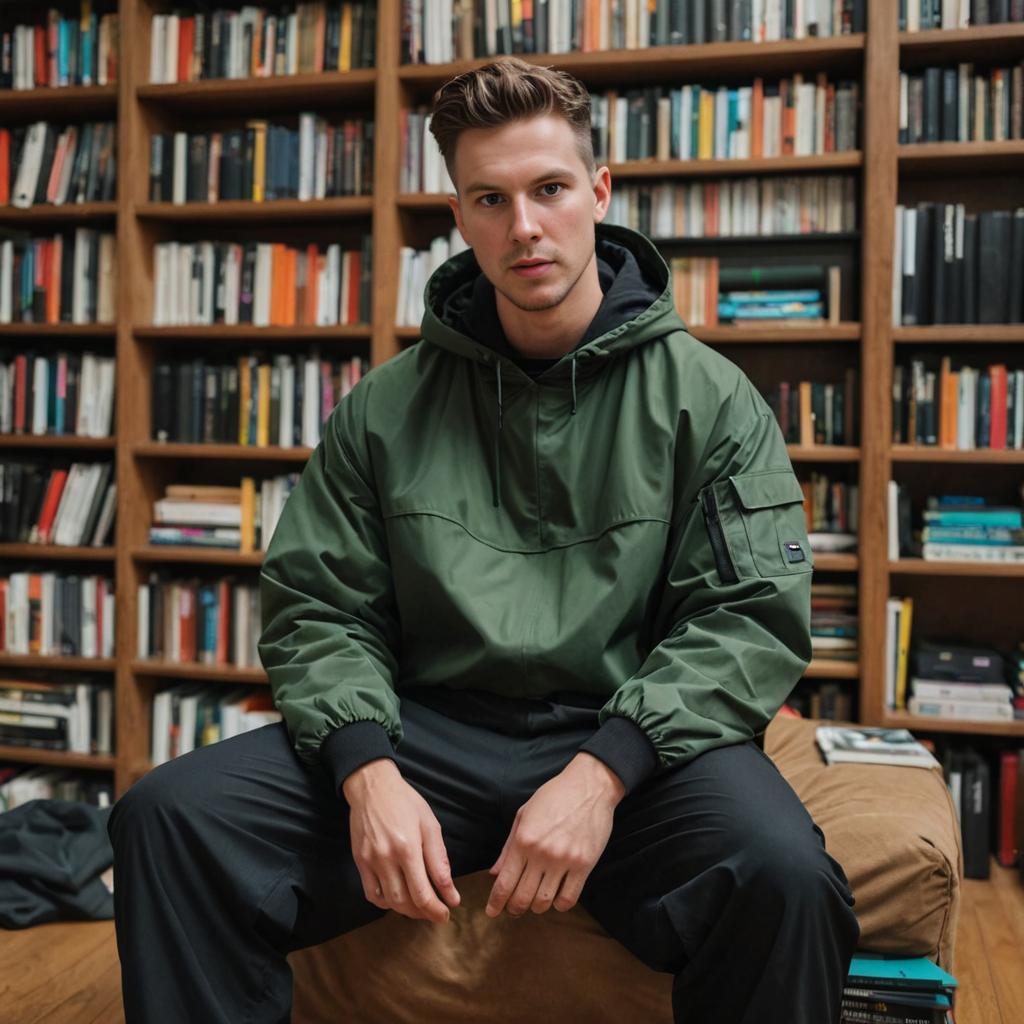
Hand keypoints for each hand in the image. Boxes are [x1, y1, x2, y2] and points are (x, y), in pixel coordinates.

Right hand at [342, 758, 460, 922]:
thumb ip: (440, 860)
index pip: (422, 893)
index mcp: (408, 848)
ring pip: (388, 902)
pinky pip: (371, 894)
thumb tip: (450, 893)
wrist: (373, 787)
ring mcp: (370, 861)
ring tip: (420, 907)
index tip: (447, 913)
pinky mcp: (359, 861)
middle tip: (437, 912)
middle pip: (405, 902)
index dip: (436, 909)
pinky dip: (386, 903)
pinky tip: (398, 898)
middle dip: (424, 913)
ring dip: (406, 910)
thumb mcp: (430, 825)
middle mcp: (386, 858)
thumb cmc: (406, 802)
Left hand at [485, 753, 624, 918]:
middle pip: (522, 897)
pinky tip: (555, 898)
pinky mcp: (584, 865)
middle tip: (512, 910)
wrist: (589, 786)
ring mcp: (564, 860)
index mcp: (523, 840)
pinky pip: (568, 899)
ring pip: (544, 902)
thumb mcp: (523, 815)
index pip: (504, 883)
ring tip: (534, 902)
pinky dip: (559, 905)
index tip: (491, 912)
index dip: (496, 902)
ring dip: (536, 907)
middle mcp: (541, 853)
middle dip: (513, 908)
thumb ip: (508, 847)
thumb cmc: (553, 797)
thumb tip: (494, 873)